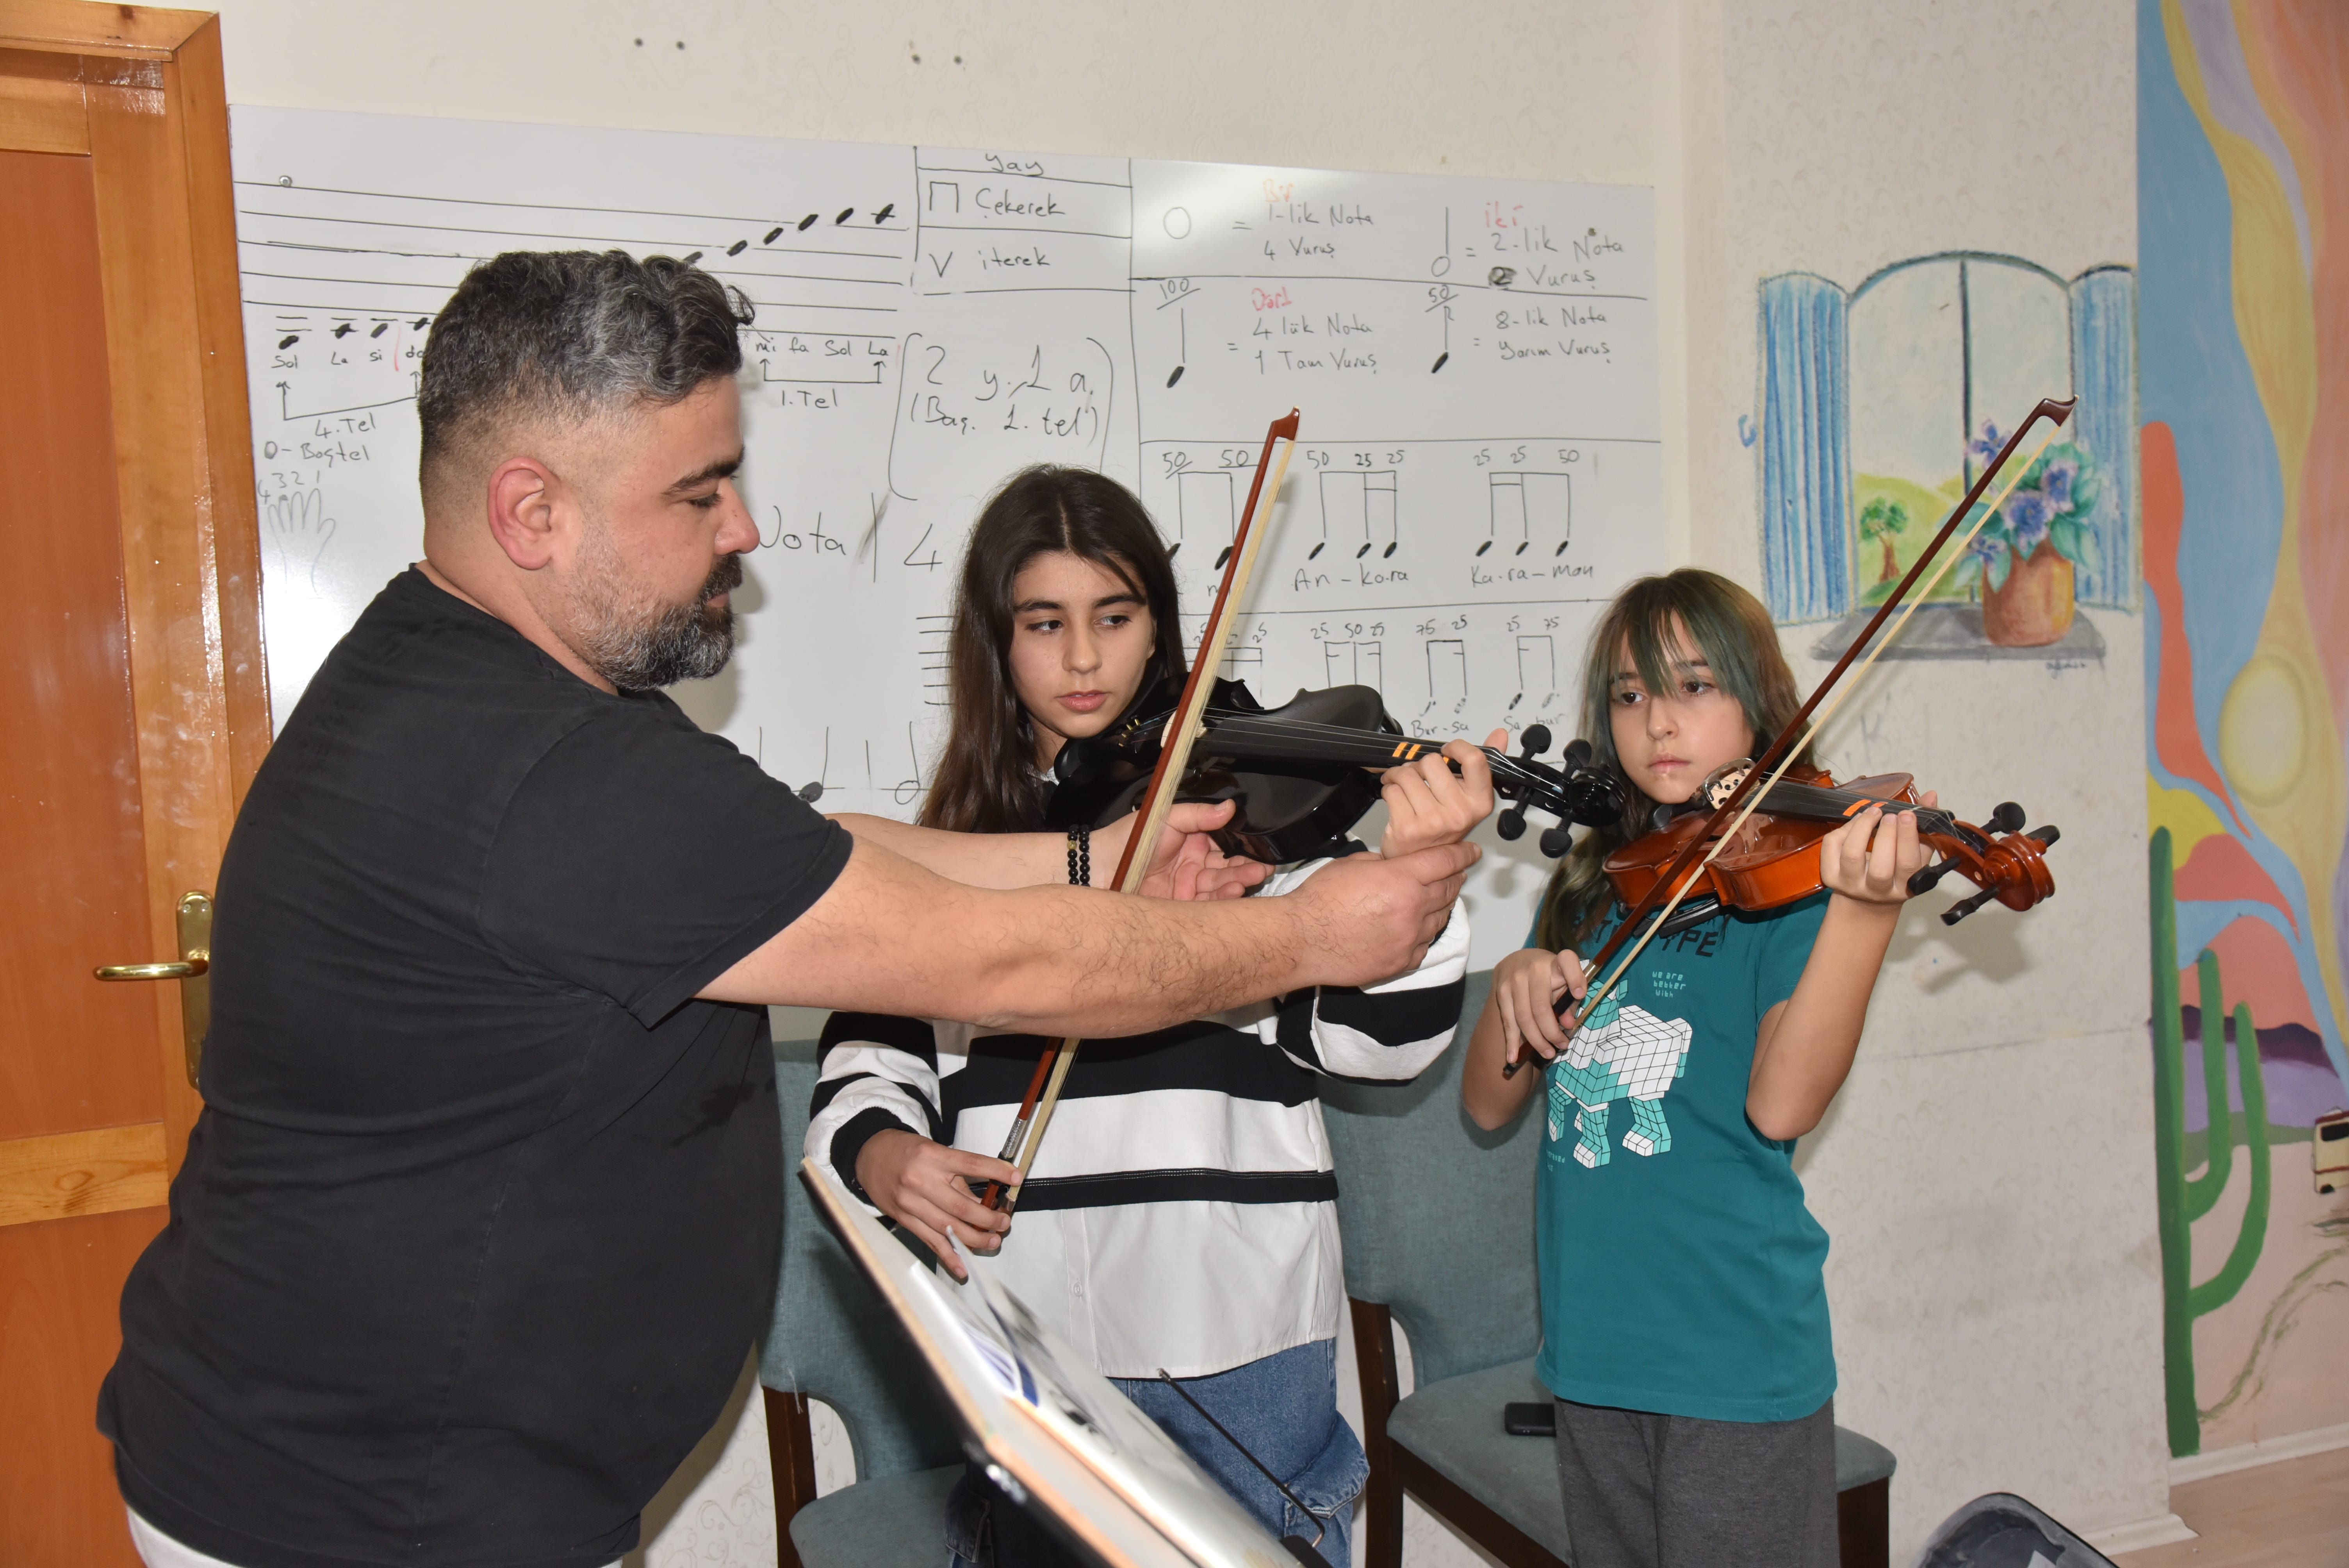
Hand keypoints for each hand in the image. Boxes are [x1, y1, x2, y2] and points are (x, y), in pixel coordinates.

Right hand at [853, 1129, 1018, 1280]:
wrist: (870, 1156)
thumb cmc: (907, 1152)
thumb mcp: (934, 1151)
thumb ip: (958, 1175)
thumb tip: (986, 1199)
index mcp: (933, 1157)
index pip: (970, 1164)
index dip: (996, 1171)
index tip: (1016, 1177)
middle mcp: (921, 1181)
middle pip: (961, 1206)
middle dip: (988, 1218)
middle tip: (1004, 1222)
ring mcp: (911, 1203)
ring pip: (948, 1228)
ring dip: (974, 1239)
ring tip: (993, 1241)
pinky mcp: (904, 1219)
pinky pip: (930, 1241)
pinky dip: (948, 1256)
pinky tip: (963, 1266)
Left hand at [1102, 802, 1271, 901]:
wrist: (1099, 870)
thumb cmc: (1128, 840)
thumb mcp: (1166, 818)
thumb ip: (1199, 814)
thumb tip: (1230, 807)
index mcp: (1193, 843)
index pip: (1226, 847)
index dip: (1244, 850)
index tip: (1261, 852)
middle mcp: (1194, 867)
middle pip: (1227, 870)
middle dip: (1246, 869)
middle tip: (1261, 868)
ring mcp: (1188, 890)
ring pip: (1220, 889)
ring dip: (1237, 884)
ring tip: (1250, 879)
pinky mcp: (1181, 910)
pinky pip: (1207, 907)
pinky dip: (1222, 901)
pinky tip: (1233, 894)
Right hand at [1291, 840, 1478, 985]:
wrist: (1301, 941)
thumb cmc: (1319, 901)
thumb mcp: (1353, 864)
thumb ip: (1384, 863)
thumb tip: (1397, 866)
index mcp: (1402, 879)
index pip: (1446, 862)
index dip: (1463, 854)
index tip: (1472, 852)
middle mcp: (1412, 910)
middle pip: (1448, 890)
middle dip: (1454, 878)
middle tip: (1454, 873)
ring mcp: (1409, 939)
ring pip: (1440, 919)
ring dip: (1440, 906)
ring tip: (1432, 900)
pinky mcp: (1401, 963)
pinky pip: (1424, 945)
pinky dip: (1424, 934)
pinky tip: (1414, 927)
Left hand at [1379, 728, 1501, 857]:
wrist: (1421, 860)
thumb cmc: (1442, 825)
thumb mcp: (1468, 796)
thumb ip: (1481, 763)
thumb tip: (1500, 734)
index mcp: (1479, 802)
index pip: (1474, 759)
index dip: (1456, 747)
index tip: (1447, 750)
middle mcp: (1459, 813)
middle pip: (1431, 761)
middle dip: (1419, 765)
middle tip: (1419, 778)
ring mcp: (1433, 821)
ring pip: (1407, 774)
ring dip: (1399, 776)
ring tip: (1404, 787)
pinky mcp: (1408, 827)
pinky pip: (1391, 790)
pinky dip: (1389, 789)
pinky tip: (1396, 799)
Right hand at [1490, 945, 1587, 1065]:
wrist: (1515, 962)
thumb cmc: (1547, 975)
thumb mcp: (1563, 982)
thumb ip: (1569, 1001)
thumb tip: (1567, 1025)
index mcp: (1555, 963)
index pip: (1566, 962)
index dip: (1574, 978)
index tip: (1581, 994)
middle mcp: (1533, 969)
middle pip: (1541, 1007)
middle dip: (1552, 1032)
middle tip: (1562, 1046)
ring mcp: (1514, 981)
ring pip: (1524, 1017)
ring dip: (1536, 1040)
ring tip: (1548, 1053)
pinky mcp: (1500, 992)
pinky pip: (1508, 1021)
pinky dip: (1511, 1041)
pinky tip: (1513, 1056)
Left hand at [1817, 792, 1933, 909]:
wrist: (1866, 899)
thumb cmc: (1897, 871)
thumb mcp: (1917, 854)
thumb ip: (1925, 827)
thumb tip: (1930, 795)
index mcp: (1904, 886)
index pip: (1907, 865)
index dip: (1907, 837)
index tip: (1907, 814)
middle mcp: (1877, 890)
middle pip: (1880, 868)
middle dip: (1885, 835)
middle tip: (1889, 814)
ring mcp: (1850, 884)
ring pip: (1852, 855)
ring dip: (1862, 827)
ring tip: (1873, 812)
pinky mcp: (1830, 876)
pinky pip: (1833, 847)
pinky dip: (1844, 829)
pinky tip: (1857, 821)